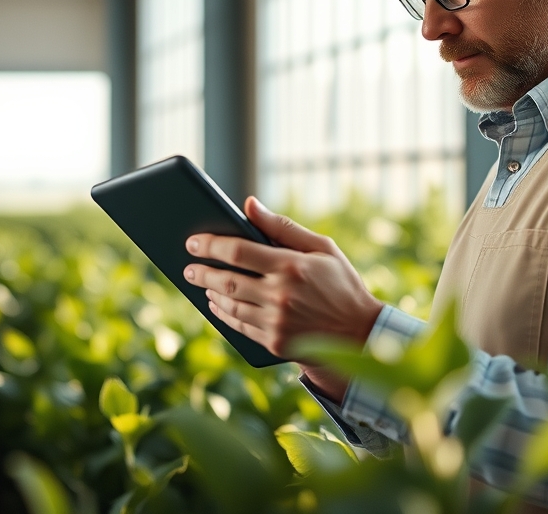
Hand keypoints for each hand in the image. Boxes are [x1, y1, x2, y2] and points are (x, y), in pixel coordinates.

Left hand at [183, 197, 383, 380]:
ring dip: (210, 293)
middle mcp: (281, 295)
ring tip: (202, 283)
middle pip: (227, 280)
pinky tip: (217, 304)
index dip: (210, 244)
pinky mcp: (274, 342)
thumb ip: (282, 226)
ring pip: (229, 305)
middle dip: (201, 271)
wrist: (359, 333)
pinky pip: (239, 326)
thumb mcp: (321, 247)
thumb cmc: (340, 283)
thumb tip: (248, 204)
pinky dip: (222, 314)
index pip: (238, 251)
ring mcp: (277, 322)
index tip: (192, 242)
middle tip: (187, 267)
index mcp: (291, 266)